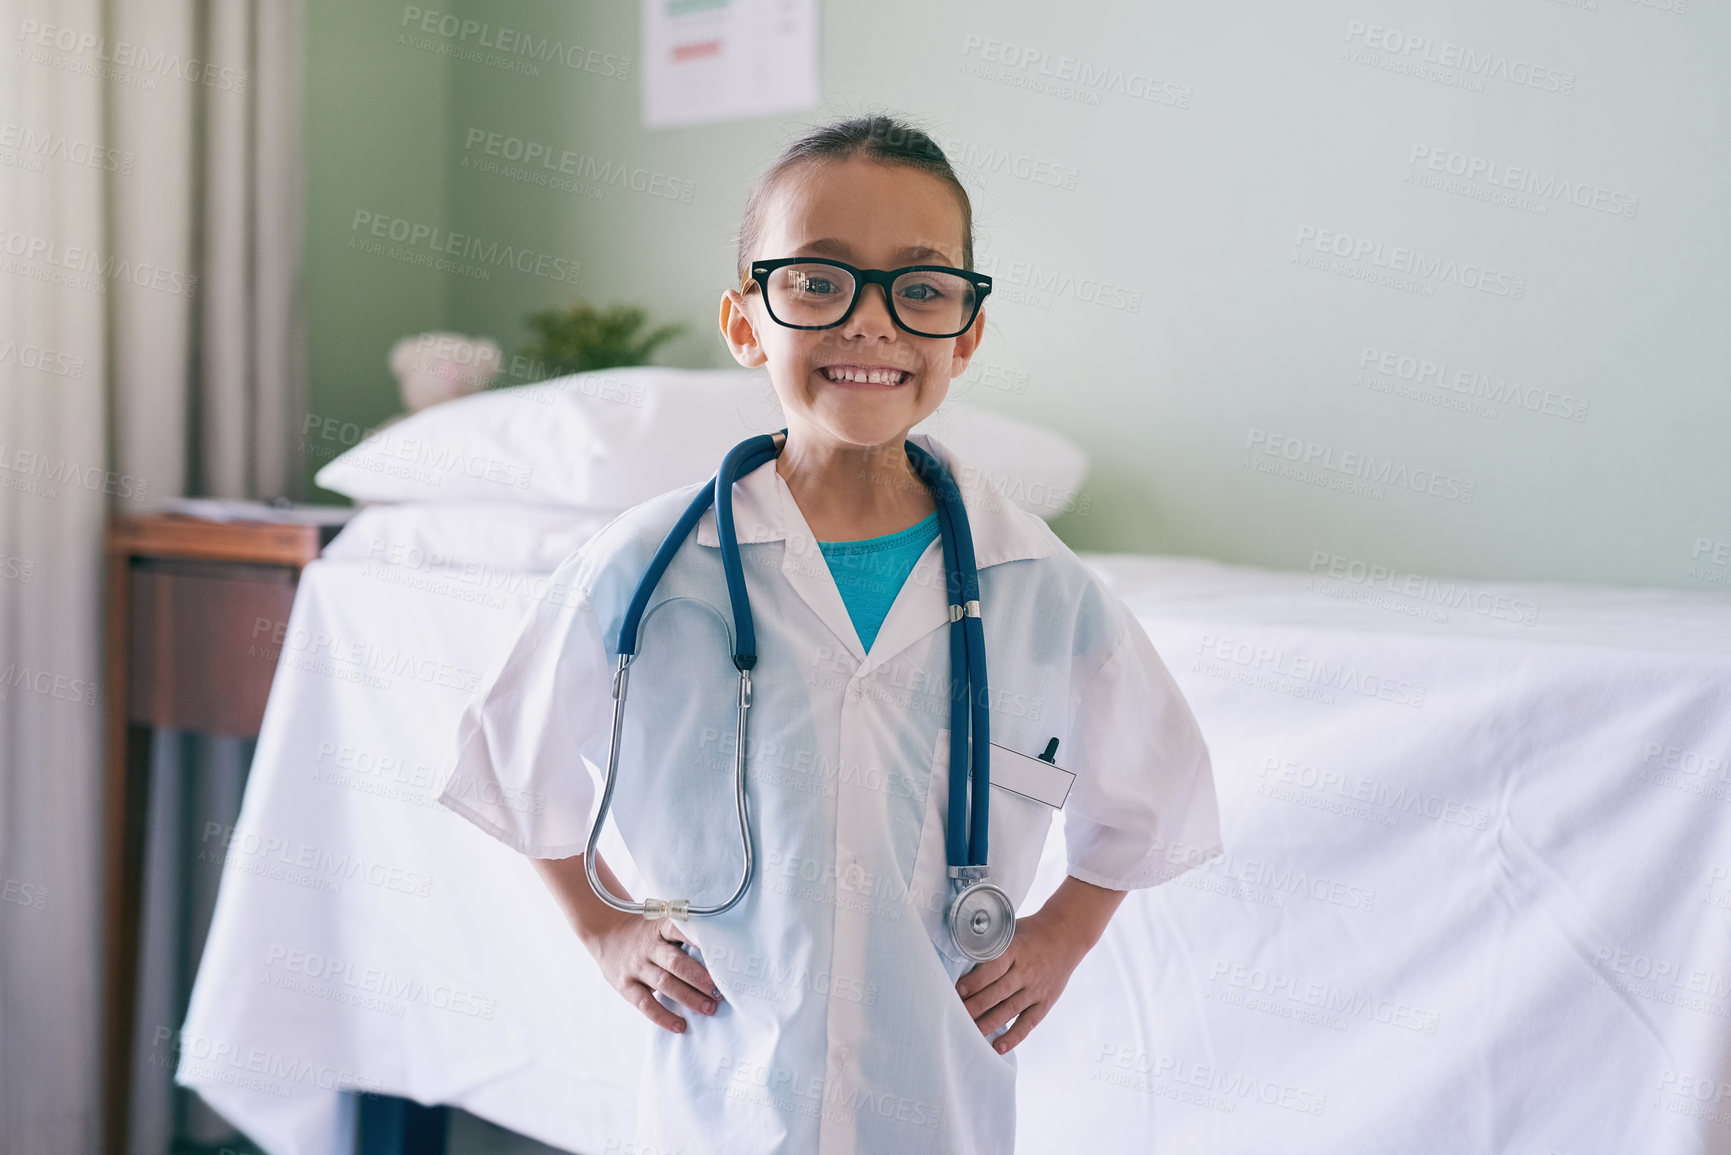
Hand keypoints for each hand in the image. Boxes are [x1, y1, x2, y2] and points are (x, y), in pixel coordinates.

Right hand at [526, 852, 722, 1035]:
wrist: (605, 931)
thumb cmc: (646, 931)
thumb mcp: (660, 922)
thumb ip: (682, 934)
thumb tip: (720, 950)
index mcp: (660, 927)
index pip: (680, 931)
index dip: (699, 941)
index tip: (720, 954)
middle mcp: (648, 946)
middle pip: (676, 963)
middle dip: (700, 978)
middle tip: (721, 992)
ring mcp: (636, 966)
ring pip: (665, 984)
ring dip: (689, 998)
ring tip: (709, 1009)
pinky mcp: (625, 985)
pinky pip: (645, 1004)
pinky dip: (663, 1017)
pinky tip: (680, 1026)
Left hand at [954, 875, 1126, 1053]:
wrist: (1066, 936)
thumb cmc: (1030, 932)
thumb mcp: (1010, 930)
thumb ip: (989, 943)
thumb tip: (958, 953)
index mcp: (1015, 951)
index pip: (993, 968)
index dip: (975, 981)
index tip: (957, 991)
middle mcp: (1026, 972)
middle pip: (997, 992)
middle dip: (975, 1006)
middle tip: (954, 1016)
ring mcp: (1036, 989)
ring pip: (1009, 1010)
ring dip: (988, 1023)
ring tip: (969, 1033)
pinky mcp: (1044, 1003)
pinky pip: (1027, 1023)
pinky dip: (1013, 1036)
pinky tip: (998, 1047)